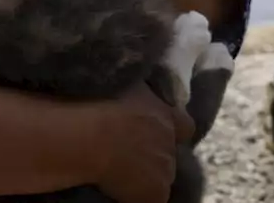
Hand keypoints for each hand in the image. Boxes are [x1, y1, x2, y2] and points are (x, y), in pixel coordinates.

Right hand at [94, 85, 193, 202]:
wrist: (87, 134)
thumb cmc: (99, 101)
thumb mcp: (126, 82)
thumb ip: (142, 89)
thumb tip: (145, 83)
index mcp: (165, 113)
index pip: (186, 125)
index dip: (174, 130)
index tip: (158, 131)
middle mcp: (170, 141)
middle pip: (170, 152)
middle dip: (156, 152)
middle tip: (131, 150)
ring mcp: (165, 168)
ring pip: (162, 176)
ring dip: (148, 173)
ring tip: (121, 168)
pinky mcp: (156, 193)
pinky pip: (152, 198)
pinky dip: (138, 195)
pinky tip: (119, 186)